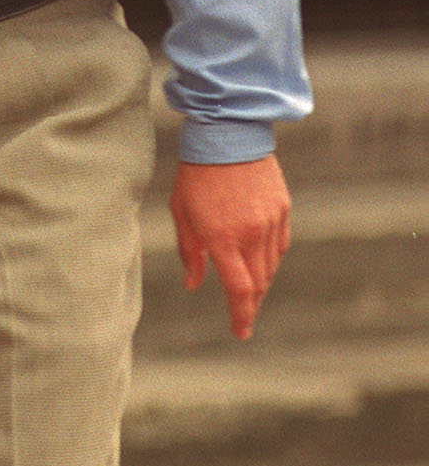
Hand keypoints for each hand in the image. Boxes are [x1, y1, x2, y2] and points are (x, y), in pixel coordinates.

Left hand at [169, 154, 290, 339]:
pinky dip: (271, 258)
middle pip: (259, 283)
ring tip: (250, 287)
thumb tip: (194, 284)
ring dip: (261, 281)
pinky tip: (261, 260)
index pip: (239, 290)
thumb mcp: (181, 213)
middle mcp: (251, 234)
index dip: (242, 315)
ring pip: (271, 265)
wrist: (227, 133)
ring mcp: (270, 221)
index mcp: (222, 238)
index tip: (242, 332)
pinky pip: (280, 244)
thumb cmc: (196, 174)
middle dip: (251, 302)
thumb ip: (190, 253)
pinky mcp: (282, 208)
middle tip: (243, 312)